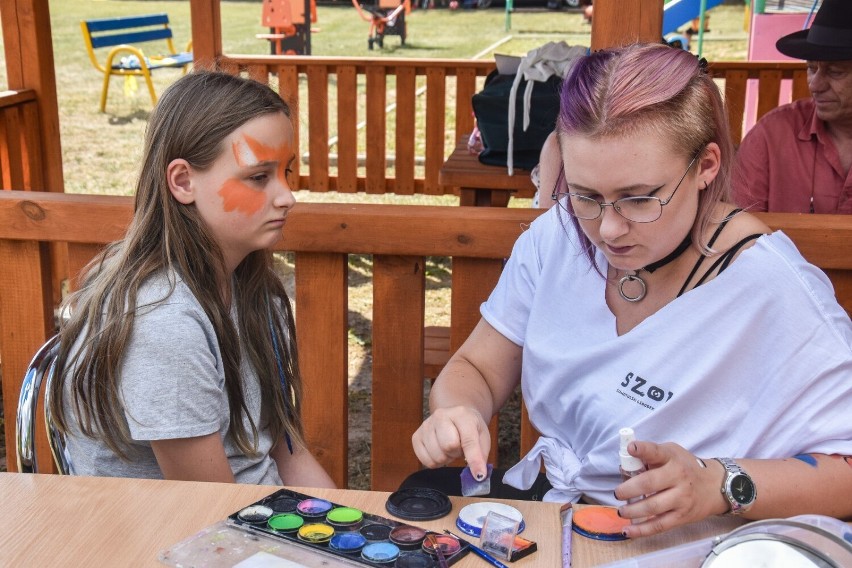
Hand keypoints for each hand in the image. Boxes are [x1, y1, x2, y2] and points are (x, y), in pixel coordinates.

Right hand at [411, 406, 490, 478]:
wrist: (454, 415)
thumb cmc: (469, 427)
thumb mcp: (482, 436)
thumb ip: (481, 455)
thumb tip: (479, 475)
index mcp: (462, 414)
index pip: (468, 440)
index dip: (474, 460)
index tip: (479, 476)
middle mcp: (441, 416)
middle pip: (448, 446)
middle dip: (457, 454)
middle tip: (459, 449)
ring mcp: (426, 425)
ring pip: (437, 455)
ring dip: (446, 458)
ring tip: (449, 449)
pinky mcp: (416, 436)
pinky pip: (425, 460)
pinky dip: (435, 462)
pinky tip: (440, 452)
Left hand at [613, 440, 728, 537]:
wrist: (714, 486)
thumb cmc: (685, 466)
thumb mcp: (671, 453)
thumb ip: (650, 455)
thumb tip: (625, 459)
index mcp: (672, 458)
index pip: (656, 452)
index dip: (643, 450)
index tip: (631, 449)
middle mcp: (678, 478)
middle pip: (649, 484)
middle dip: (628, 489)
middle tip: (617, 493)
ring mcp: (681, 499)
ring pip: (653, 507)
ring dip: (632, 511)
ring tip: (621, 511)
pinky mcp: (681, 517)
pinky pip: (659, 525)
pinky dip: (641, 530)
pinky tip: (628, 530)